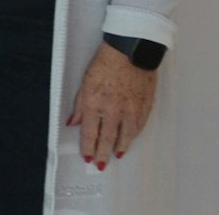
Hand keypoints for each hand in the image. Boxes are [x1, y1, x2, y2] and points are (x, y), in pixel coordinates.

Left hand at [69, 44, 157, 169]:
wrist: (130, 52)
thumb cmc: (106, 64)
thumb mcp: (85, 83)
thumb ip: (79, 106)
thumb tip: (73, 122)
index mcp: (95, 104)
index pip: (90, 133)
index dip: (88, 147)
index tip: (87, 156)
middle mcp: (113, 110)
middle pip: (107, 138)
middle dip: (102, 154)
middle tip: (100, 165)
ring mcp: (131, 110)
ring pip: (126, 136)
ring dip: (121, 148)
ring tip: (116, 155)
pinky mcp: (144, 107)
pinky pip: (139, 127)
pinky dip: (134, 136)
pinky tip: (130, 140)